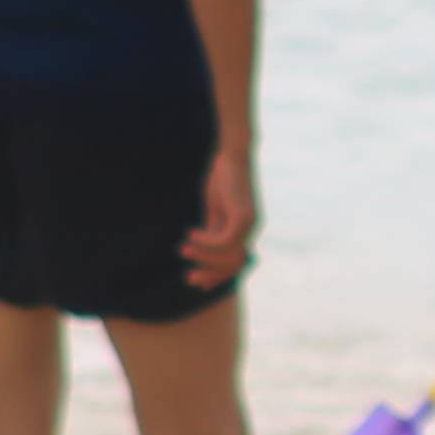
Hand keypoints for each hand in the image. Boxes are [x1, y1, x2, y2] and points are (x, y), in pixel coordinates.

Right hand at [183, 147, 256, 290]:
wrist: (232, 153)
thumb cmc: (222, 177)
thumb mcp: (215, 208)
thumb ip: (212, 228)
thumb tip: (201, 249)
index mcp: (244, 229)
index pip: (234, 262)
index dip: (216, 274)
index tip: (196, 281)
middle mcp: (250, 229)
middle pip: (234, 265)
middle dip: (211, 274)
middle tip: (189, 277)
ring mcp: (249, 224)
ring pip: (229, 255)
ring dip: (204, 256)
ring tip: (184, 249)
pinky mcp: (243, 216)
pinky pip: (224, 241)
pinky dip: (206, 242)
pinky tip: (191, 233)